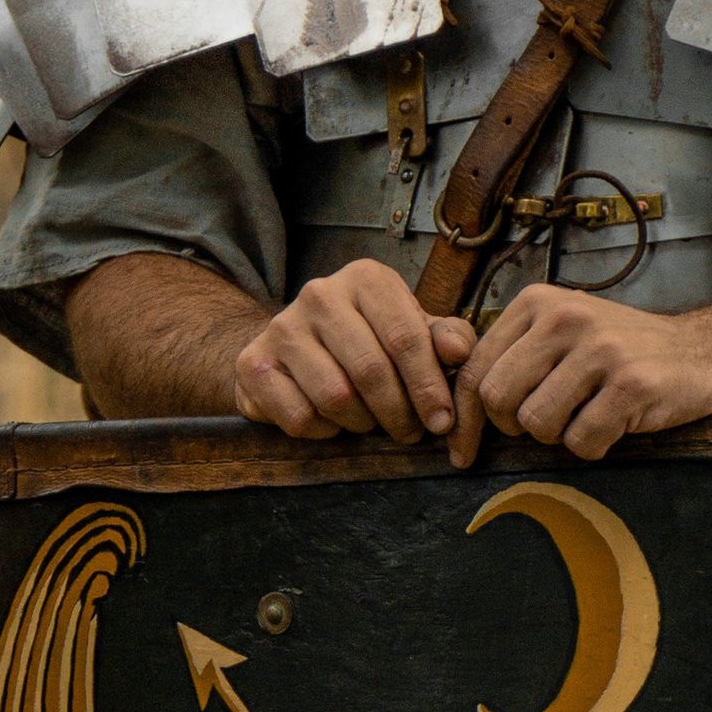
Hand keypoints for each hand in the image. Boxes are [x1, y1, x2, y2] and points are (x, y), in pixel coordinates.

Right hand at [234, 261, 478, 443]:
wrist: (292, 346)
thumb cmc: (367, 340)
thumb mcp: (413, 331)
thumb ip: (446, 339)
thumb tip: (458, 352)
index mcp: (366, 279)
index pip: (405, 338)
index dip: (428, 388)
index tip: (442, 421)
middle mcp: (320, 294)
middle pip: (371, 370)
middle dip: (399, 413)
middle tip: (409, 432)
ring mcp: (282, 327)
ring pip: (335, 397)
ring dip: (362, 422)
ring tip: (370, 422)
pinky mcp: (254, 364)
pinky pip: (300, 417)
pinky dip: (324, 431)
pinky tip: (333, 421)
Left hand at [449, 286, 711, 466]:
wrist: (701, 354)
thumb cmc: (621, 353)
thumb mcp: (561, 334)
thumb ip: (512, 355)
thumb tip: (450, 406)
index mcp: (538, 303)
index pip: (476, 369)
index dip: (464, 418)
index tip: (461, 451)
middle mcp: (566, 318)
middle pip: (499, 399)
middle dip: (516, 427)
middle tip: (548, 423)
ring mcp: (601, 349)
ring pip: (537, 424)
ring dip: (558, 437)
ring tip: (586, 416)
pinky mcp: (631, 384)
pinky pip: (581, 442)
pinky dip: (593, 447)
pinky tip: (614, 424)